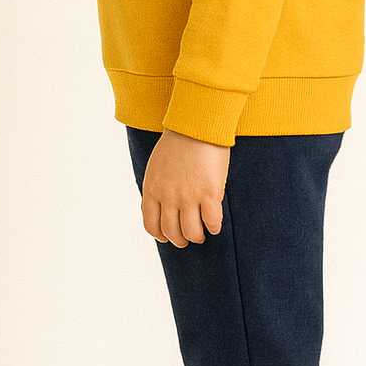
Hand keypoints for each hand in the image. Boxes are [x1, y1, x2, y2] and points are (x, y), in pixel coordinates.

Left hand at [141, 129, 230, 247]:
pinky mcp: (209, 193)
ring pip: (191, 232)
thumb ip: (158, 186)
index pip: (151, 224)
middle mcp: (168, 197)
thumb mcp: (157, 165)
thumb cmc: (179, 141)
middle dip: (179, 240)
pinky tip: (215, 225)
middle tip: (187, 239)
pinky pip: (212, 222)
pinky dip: (214, 228)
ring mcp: (189, 197)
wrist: (197, 125)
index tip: (167, 237)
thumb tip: (163, 204)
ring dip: (196, 237)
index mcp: (152, 189)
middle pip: (171, 231)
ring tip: (201, 235)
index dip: (160, 235)